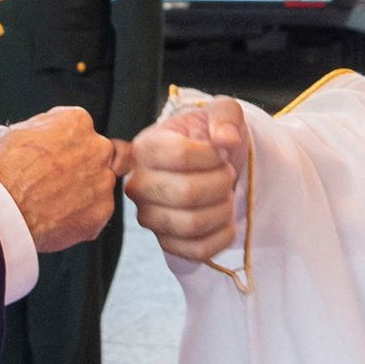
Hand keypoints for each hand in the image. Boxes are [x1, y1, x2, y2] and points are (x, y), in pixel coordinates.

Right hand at [0, 106, 121, 252]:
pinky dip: (79, 218)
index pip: (74, 129)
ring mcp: (103, 181)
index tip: (45, 158)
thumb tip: (30, 138)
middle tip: (49, 183)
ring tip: (49, 205)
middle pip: (92, 156)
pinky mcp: (103, 211)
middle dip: (75, 167)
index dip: (57, 145)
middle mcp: (98, 147)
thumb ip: (31, 132)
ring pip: (96, 186)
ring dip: (79, 194)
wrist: (1, 211)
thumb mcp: (6, 134)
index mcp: (77, 121)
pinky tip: (55, 220)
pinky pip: (94, 213)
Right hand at [125, 98, 246, 262]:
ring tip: (225, 195)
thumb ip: (224, 116)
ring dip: (223, 209)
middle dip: (221, 183)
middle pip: (187, 193)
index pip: (179, 155)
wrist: (211, 165)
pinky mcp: (166, 242)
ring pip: (192, 224)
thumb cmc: (209, 137)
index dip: (212, 156)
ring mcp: (149, 217)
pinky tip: (225, 219)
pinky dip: (222, 236)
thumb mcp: (220, 113)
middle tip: (226, 174)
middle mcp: (138, 184)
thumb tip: (226, 139)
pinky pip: (198, 250)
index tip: (220, 151)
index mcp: (146, 147)